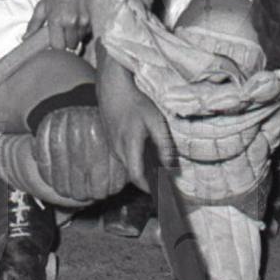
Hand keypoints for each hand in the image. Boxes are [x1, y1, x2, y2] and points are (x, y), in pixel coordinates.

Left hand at [26, 0, 93, 53]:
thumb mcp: (43, 4)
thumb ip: (34, 23)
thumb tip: (25, 39)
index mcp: (56, 19)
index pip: (57, 46)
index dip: (55, 46)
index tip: (53, 41)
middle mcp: (71, 22)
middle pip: (70, 46)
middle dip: (65, 42)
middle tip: (62, 33)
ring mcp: (83, 21)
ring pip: (79, 40)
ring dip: (74, 37)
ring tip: (70, 25)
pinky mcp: (92, 19)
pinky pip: (87, 33)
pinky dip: (82, 31)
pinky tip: (78, 21)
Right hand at [97, 55, 175, 180]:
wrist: (112, 87)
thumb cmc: (135, 101)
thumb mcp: (155, 121)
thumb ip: (163, 144)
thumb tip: (170, 165)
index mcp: (129, 146)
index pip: (137, 177)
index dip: (147, 187)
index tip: (159, 192)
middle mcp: (118, 149)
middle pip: (132, 173)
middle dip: (146, 179)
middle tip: (162, 180)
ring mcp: (111, 144)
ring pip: (127, 164)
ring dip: (139, 168)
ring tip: (155, 166)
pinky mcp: (110, 138)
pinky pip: (123, 155)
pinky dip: (133, 158)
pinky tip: (142, 149)